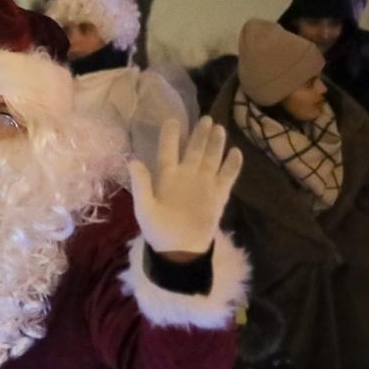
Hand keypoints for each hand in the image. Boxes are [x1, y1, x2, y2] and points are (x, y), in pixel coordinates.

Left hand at [127, 116, 242, 259]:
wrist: (179, 250)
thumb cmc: (158, 230)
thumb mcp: (144, 208)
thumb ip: (141, 184)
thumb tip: (132, 160)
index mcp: (166, 177)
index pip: (168, 151)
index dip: (170, 136)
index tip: (173, 120)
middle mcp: (186, 176)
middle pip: (193, 150)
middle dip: (199, 135)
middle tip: (205, 118)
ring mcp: (204, 184)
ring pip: (211, 159)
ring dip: (215, 145)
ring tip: (218, 129)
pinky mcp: (219, 195)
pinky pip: (227, 176)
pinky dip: (231, 165)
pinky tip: (235, 152)